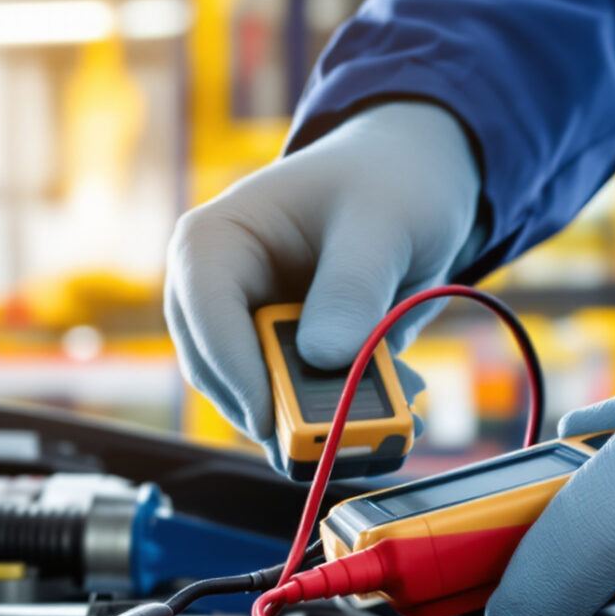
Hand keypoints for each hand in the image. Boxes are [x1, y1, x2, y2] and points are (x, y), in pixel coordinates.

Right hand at [165, 102, 479, 467]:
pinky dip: (343, 412)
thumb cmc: (386, 183)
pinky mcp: (285, 360)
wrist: (411, 181)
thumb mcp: (384, 223)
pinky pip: (301, 405)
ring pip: (259, 400)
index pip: (203, 311)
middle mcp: (217, 294)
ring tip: (390, 412)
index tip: (272, 418)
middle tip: (339, 435)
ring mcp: (249, 332)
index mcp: (215, 241)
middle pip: (222, 372)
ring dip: (320, 417)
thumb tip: (325, 357)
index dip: (233, 369)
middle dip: (281, 409)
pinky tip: (395, 399)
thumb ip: (354, 287)